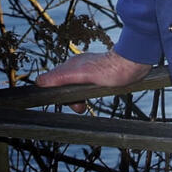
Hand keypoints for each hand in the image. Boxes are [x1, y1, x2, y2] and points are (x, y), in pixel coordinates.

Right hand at [35, 50, 150, 112]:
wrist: (132, 65)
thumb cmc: (110, 69)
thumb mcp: (80, 75)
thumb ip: (60, 77)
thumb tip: (40, 82)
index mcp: (71, 65)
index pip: (54, 82)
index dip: (58, 94)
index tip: (66, 103)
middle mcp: (78, 67)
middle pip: (65, 87)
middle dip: (70, 99)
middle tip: (80, 107)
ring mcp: (88, 71)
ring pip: (76, 89)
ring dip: (79, 99)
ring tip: (85, 105)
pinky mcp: (98, 76)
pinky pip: (86, 88)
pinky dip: (86, 95)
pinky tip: (92, 97)